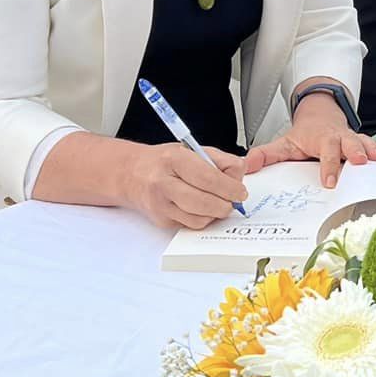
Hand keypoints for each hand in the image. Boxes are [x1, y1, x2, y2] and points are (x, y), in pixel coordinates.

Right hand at [122, 143, 248, 229]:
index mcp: (173, 159)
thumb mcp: (193, 150)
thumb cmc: (165, 162)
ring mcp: (160, 205)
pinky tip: (202, 208)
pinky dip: (203, 219)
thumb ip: (221, 160)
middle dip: (226, 204)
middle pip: (204, 202)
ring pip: (199, 219)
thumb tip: (242, 172)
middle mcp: (163, 183)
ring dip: (215, 214)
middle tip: (233, 201)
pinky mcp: (162, 221)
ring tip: (217, 203)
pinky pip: (191, 226)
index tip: (241, 192)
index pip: (207, 177)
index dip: (230, 187)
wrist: (133, 174)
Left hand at [244, 92, 375, 187]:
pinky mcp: (363, 142)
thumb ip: (266, 155)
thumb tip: (246, 166)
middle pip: (349, 143)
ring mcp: (353, 139)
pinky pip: (374, 145)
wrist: (321, 115)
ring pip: (365, 142)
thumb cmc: (304, 135)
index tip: (329, 181)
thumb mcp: (284, 144)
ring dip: (374, 151)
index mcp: (321, 139)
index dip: (328, 165)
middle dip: (356, 152)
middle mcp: (339, 137)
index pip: (325, 151)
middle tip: (362, 163)